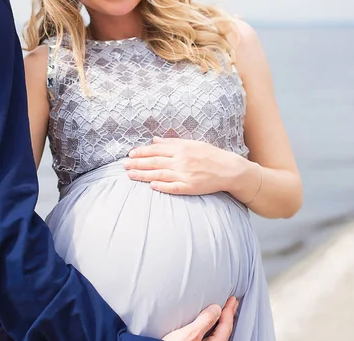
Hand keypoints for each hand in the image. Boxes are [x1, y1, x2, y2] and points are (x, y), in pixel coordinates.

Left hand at [124, 137, 250, 195]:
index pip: (156, 149)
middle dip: (137, 164)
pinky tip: (151, 186)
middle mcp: (181, 161)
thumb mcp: (192, 143)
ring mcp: (185, 175)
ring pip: (159, 174)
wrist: (229, 169)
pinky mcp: (189, 187)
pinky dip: (161, 187)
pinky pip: (172, 187)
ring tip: (130, 175)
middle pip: (154, 162)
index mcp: (181, 148)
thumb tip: (154, 139)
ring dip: (143, 175)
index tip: (130, 154)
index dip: (142, 152)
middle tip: (124, 165)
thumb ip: (172, 142)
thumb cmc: (210, 155)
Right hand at [157, 297, 238, 340]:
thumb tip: (216, 310)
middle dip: (227, 318)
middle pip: (223, 334)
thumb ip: (205, 320)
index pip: (226, 327)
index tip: (232, 300)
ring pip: (215, 340)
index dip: (229, 312)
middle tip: (232, 305)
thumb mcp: (190, 334)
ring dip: (219, 325)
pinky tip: (207, 331)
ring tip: (222, 315)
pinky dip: (211, 333)